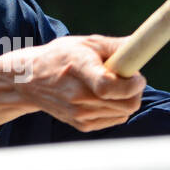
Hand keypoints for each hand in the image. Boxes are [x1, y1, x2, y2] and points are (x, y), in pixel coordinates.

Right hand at [14, 35, 146, 132]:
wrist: (29, 80)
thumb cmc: (60, 57)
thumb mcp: (84, 43)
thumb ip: (115, 46)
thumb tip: (140, 47)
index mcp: (78, 70)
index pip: (108, 86)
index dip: (130, 84)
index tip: (137, 76)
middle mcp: (77, 96)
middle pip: (126, 104)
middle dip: (135, 91)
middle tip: (128, 78)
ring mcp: (78, 113)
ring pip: (124, 112)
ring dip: (126, 99)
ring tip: (109, 84)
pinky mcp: (81, 125)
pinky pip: (115, 119)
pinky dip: (116, 108)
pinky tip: (102, 95)